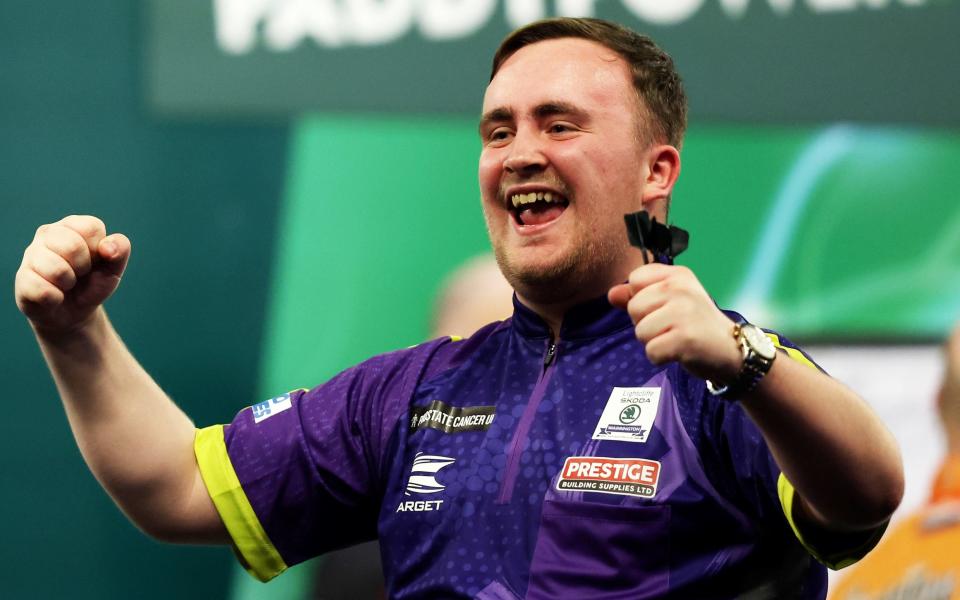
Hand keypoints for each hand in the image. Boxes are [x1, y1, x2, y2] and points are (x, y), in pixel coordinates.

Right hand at [15, 215, 130, 334]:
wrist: (74, 313)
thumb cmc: (92, 283)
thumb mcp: (113, 268)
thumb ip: (120, 250)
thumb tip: (107, 247)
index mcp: (72, 225)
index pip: (91, 227)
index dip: (98, 250)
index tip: (94, 260)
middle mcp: (48, 233)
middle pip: (72, 246)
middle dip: (83, 267)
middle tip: (79, 273)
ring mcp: (31, 254)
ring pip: (57, 270)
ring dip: (69, 283)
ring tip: (66, 284)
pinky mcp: (22, 278)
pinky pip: (44, 291)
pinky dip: (56, 299)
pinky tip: (54, 297)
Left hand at [608, 263, 740, 382]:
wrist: (732, 350)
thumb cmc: (696, 324)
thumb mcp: (669, 302)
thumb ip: (637, 296)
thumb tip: (611, 294)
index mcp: (677, 275)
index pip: (635, 279)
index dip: (641, 298)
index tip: (663, 307)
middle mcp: (681, 288)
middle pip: (634, 307)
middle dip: (646, 323)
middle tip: (672, 327)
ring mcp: (684, 312)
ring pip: (640, 332)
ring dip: (653, 342)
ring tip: (676, 338)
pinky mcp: (685, 338)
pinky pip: (651, 351)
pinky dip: (660, 357)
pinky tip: (679, 352)